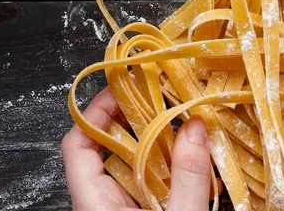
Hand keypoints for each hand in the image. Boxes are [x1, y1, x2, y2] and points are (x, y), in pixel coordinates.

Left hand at [61, 87, 214, 210]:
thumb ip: (188, 176)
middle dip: (138, 120)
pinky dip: (177, 174)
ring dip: (164, 147)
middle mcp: (102, 204)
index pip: (79, 143)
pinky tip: (204, 171)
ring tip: (189, 127)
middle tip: (162, 97)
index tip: (126, 86)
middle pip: (109, 149)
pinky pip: (155, 188)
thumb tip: (195, 125)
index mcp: (94, 202)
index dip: (97, 109)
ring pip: (137, 167)